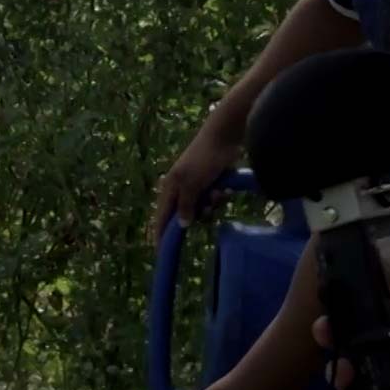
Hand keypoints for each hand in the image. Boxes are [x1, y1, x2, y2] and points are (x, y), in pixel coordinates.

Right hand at [151, 124, 242, 241]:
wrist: (224, 137)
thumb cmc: (203, 159)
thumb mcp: (191, 184)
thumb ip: (186, 206)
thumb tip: (182, 226)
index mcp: (170, 188)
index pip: (162, 217)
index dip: (161, 234)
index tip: (161, 251)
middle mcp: (181, 189)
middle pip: (186, 216)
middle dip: (200, 213)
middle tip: (209, 205)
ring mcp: (197, 186)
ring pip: (203, 209)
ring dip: (213, 203)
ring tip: (220, 190)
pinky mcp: (212, 184)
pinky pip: (215, 200)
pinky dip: (221, 196)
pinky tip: (228, 187)